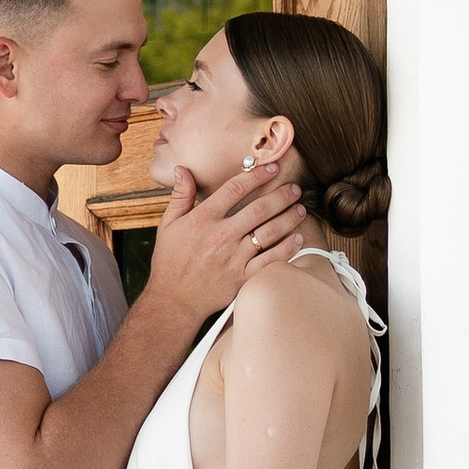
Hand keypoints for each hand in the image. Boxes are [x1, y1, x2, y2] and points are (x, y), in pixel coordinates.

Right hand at [146, 157, 306, 325]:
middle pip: (259, 209)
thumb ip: (180, 195)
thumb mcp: (168, 224)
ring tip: (300, 209)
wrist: (174, 299)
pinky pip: (271, 260)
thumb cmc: (170, 262)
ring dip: (288, 218)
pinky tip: (297, 238)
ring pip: (269, 232)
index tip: (271, 168)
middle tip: (294, 188)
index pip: (234, 189)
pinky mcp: (242, 277)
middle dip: (281, 195)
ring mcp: (233, 257)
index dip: (256, 176)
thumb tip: (183, 169)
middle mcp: (221, 236)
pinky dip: (287, 248)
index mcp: (202, 219)